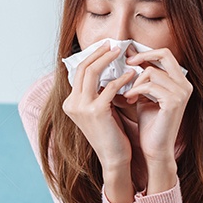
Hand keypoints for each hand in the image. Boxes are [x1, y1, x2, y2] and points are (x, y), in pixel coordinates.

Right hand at [61, 41, 136, 171]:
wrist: (114, 158)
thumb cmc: (111, 134)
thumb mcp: (100, 109)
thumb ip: (98, 92)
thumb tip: (107, 69)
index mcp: (70, 103)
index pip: (78, 72)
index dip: (92, 57)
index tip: (105, 48)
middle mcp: (72, 104)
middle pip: (82, 68)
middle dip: (98, 53)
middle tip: (112, 44)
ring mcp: (82, 108)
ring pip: (92, 72)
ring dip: (107, 60)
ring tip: (121, 52)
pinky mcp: (96, 111)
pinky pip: (109, 87)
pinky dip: (122, 79)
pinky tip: (132, 75)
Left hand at [122, 47, 191, 168]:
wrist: (156, 149)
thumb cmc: (150, 124)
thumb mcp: (145, 96)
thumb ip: (142, 78)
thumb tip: (129, 57)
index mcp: (180, 82)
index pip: (165, 55)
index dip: (146, 53)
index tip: (129, 58)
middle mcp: (185, 84)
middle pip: (165, 54)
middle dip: (142, 56)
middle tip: (127, 63)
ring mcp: (181, 92)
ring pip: (152, 72)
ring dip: (134, 82)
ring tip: (128, 95)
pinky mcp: (174, 102)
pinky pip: (150, 86)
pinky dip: (136, 91)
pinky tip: (130, 99)